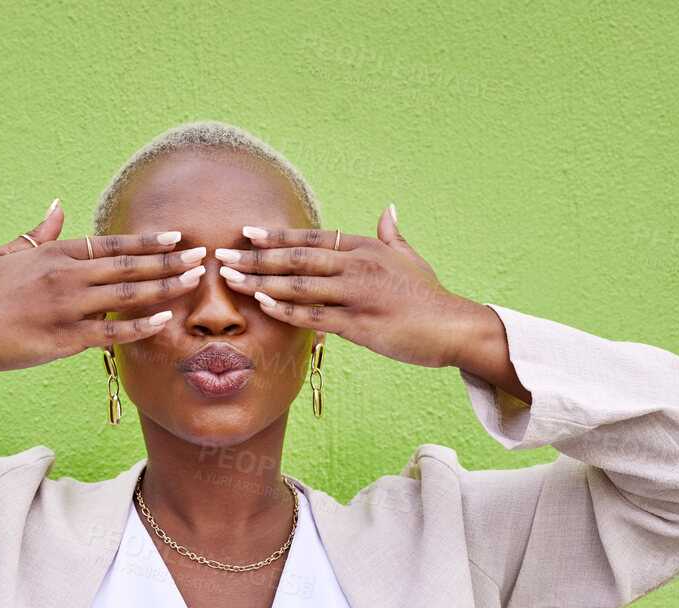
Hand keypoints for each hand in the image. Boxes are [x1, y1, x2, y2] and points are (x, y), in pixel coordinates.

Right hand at [0, 200, 207, 372]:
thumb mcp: (8, 252)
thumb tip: (59, 204)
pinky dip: (139, 326)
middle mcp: (65, 275)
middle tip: (200, 256)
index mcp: (55, 253)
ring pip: (126, 294)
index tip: (175, 237)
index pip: (111, 244)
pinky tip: (164, 320)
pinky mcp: (64, 339)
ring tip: (193, 281)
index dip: (146, 241)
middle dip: (167, 260)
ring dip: (164, 286)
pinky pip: (111, 331)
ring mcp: (66, 307)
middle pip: (127, 265)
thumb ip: (40, 231)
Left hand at [216, 205, 497, 371]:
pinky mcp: (361, 325)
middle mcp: (359, 266)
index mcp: (366, 248)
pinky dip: (286, 310)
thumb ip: (392, 234)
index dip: (277, 236)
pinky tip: (263, 306)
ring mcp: (359, 295)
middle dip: (257, 257)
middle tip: (224, 256)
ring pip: (300, 286)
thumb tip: (388, 209)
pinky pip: (315, 317)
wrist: (454, 327)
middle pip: (298, 258)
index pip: (312, 239)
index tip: (247, 233)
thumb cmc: (429, 296)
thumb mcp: (410, 258)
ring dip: (262, 282)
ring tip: (232, 281)